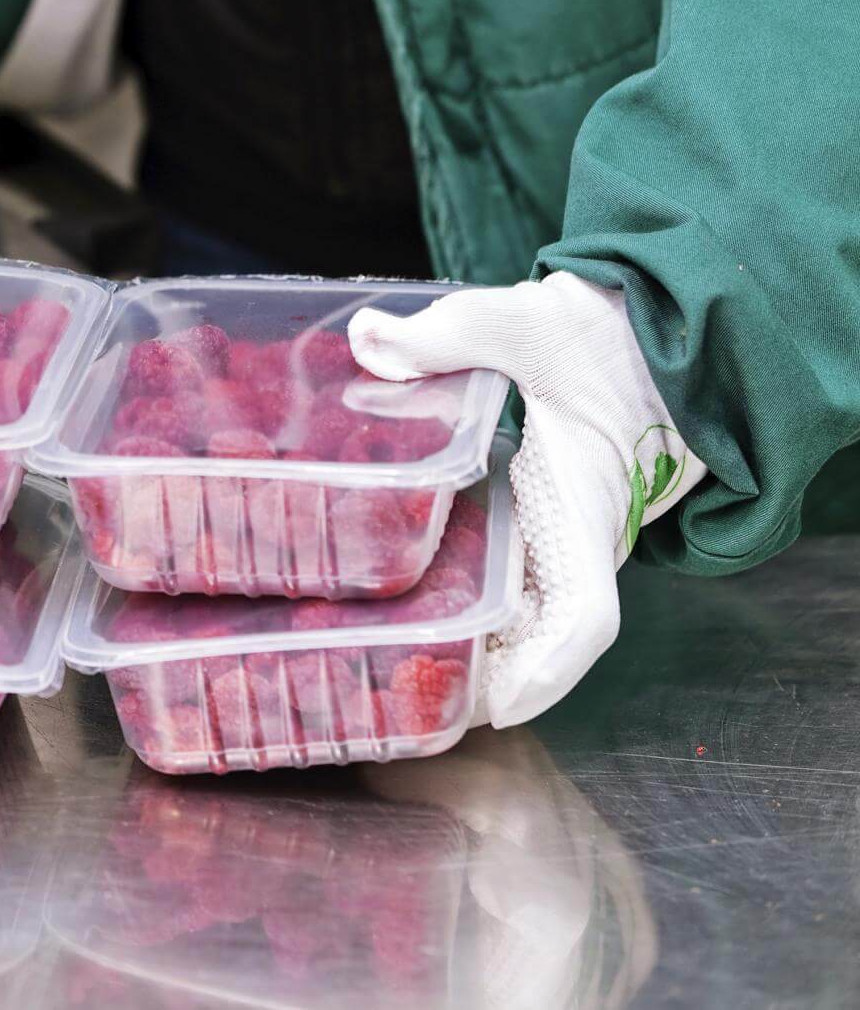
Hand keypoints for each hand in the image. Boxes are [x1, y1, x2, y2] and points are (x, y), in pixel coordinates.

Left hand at [349, 273, 705, 726]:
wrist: (663, 323)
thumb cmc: (605, 329)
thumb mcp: (527, 320)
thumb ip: (449, 333)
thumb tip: (365, 339)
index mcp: (586, 498)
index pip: (585, 611)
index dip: (548, 669)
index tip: (505, 708)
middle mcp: (590, 529)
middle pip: (553, 634)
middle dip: (499, 679)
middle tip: (425, 708)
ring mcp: (579, 528)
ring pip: (544, 613)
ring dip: (493, 651)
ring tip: (416, 679)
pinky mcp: (564, 514)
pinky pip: (536, 582)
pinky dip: (495, 610)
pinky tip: (437, 618)